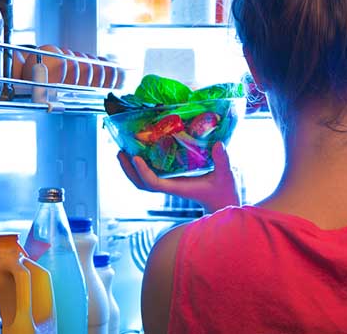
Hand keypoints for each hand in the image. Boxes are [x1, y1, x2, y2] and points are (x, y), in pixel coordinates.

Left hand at [117, 142, 239, 213]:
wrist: (223, 203)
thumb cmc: (224, 191)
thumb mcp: (225, 175)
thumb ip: (222, 161)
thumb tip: (218, 144)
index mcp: (179, 187)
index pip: (154, 183)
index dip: (142, 171)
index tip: (136, 157)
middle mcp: (170, 187)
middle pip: (141, 184)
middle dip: (129, 170)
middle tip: (121, 151)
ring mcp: (169, 184)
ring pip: (143, 182)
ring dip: (131, 169)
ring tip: (123, 151)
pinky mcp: (172, 181)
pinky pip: (150, 176)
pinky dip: (141, 167)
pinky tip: (140, 153)